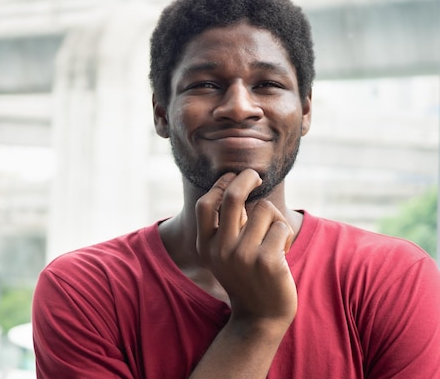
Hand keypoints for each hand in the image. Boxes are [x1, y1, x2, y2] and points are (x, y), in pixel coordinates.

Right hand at [195, 169, 296, 326]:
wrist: (260, 317)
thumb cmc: (246, 277)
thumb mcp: (224, 254)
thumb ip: (225, 225)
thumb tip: (234, 184)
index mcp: (206, 246)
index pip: (205, 204)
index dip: (221, 184)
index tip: (235, 177)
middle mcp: (220, 249)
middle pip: (232, 196)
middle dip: (247, 177)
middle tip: (256, 175)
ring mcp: (243, 255)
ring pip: (264, 209)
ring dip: (274, 219)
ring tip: (274, 239)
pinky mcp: (267, 261)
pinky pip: (281, 226)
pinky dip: (287, 235)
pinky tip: (283, 253)